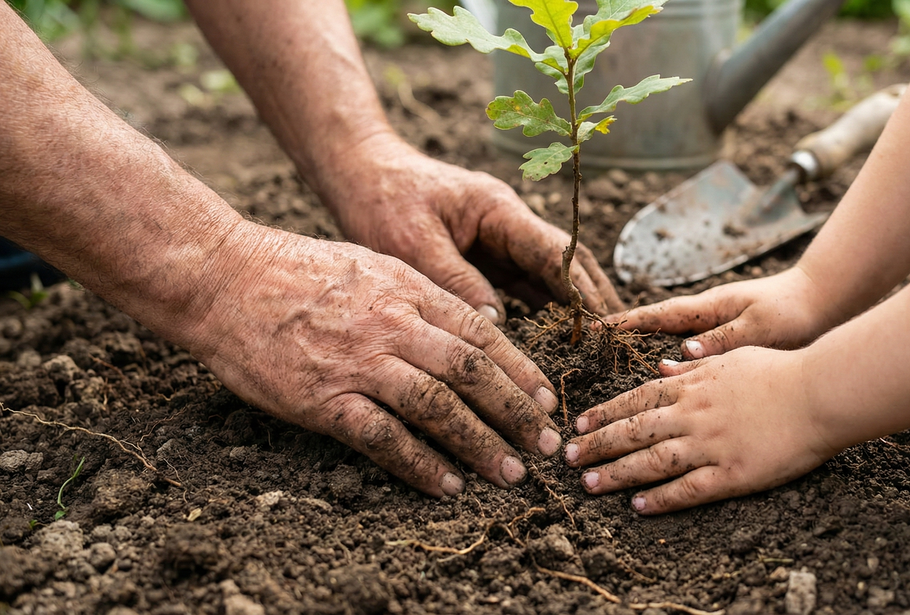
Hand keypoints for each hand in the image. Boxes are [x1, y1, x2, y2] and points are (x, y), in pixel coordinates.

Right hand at [184, 222, 562, 496]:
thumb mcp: (371, 265)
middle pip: (472, 371)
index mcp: (408, 289)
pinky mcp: (323, 399)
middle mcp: (392, 324)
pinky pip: (383, 438)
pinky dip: (420, 465)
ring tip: (511, 473)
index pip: (481, 332)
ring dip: (480, 444)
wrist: (222, 277)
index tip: (545, 399)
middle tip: (545, 444)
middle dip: (516, 411)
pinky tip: (446, 484)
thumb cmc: (295, 270)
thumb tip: (467, 324)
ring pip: (438, 406)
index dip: (520, 370)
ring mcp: (358, 363)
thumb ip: (419, 295)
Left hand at [319, 135, 623, 321]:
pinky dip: (542, 315)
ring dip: (572, 312)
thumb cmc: (382, 201)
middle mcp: (509, 226)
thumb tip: (494, 325)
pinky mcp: (486, 260)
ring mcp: (500, 243)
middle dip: (593, 302)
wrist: (358, 174)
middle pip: (567, 265)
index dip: (583, 291)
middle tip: (616, 343)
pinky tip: (554, 346)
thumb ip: (455, 280)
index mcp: (499, 211)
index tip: (603, 326)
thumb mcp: (413, 243)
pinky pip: (523, 289)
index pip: (556, 253)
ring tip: (596, 352)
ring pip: (549, 279)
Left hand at [563, 347, 839, 514]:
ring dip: (616, 473)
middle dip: (597, 444)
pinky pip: (688, 489)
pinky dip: (660, 498)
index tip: (578, 424)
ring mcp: (710, 445)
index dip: (604, 413)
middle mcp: (693, 415)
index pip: (635, 400)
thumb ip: (692, 368)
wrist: (819, 392)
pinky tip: (638, 505)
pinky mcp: (732, 474)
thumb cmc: (780, 370)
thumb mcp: (730, 358)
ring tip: (589, 484)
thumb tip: (660, 367)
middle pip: (633, 431)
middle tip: (568, 458)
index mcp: (692, 386)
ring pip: (651, 461)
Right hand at [609, 267, 834, 358]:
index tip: (597, 329)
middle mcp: (708, 316)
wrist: (825, 303)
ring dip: (647, 348)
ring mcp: (718, 326)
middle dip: (627, 335)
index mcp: (710, 308)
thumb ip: (721, 341)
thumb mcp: (758, 327)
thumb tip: (679, 355)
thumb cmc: (794, 312)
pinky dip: (675, 360)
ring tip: (620, 363)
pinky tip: (667, 376)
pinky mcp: (731, 339)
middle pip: (658, 325)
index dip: (627, 323)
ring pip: (672, 338)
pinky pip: (692, 351)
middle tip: (595, 347)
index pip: (659, 315)